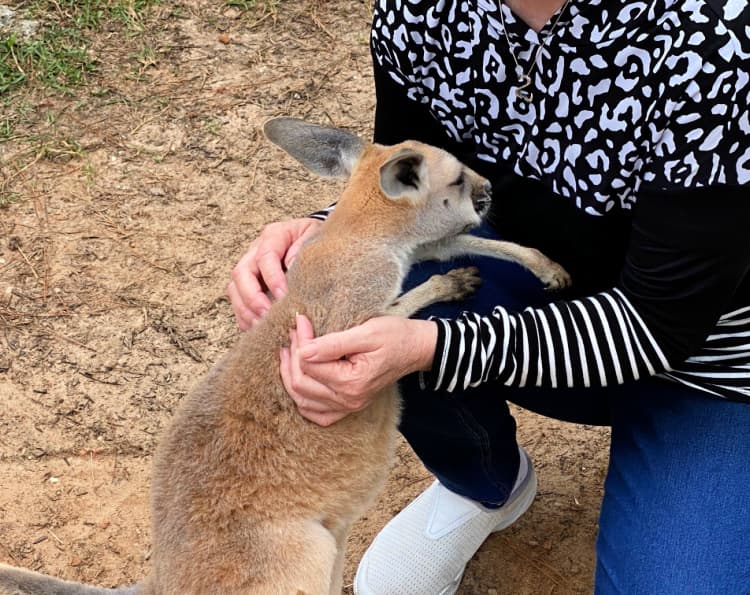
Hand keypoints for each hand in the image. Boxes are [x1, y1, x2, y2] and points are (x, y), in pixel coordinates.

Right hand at [228, 218, 322, 329]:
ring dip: (246, 310)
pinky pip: (238, 303)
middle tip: (268, 315)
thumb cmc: (317, 241)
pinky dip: (245, 318)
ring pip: (234, 289)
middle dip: (252, 297)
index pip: (265, 256)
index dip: (272, 278)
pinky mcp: (248, 286)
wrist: (319, 244)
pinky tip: (259, 329)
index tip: (283, 296)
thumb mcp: (316, 239)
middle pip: (241, 273)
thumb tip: (290, 268)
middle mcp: (255, 251)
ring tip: (263, 325)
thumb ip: (304, 251)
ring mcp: (249, 268)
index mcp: (274, 235)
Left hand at [280, 314, 437, 425]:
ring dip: (291, 376)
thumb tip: (303, 350)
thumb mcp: (366, 332)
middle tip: (295, 332)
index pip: (309, 364)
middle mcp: (348, 400)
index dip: (300, 341)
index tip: (302, 320)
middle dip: (292, 356)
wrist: (416, 348)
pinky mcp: (349, 407)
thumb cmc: (395, 335)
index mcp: (352, 382)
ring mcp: (348, 407)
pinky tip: (299, 380)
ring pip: (303, 400)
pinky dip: (303, 400)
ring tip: (290, 352)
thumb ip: (333, 343)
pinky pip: (317, 415)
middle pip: (301, 384)